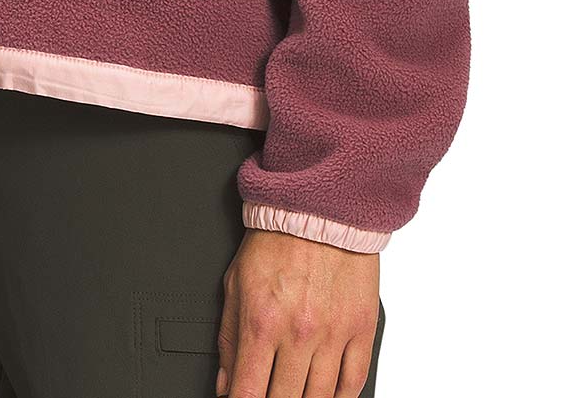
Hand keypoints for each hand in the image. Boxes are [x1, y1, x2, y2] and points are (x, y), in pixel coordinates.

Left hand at [217, 228, 379, 396]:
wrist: (319, 208)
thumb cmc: (276, 241)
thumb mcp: (235, 284)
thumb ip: (228, 338)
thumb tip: (225, 381)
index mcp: (262, 323)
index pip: (248, 393)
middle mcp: (298, 334)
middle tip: (269, 394)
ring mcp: (333, 334)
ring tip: (295, 394)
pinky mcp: (361, 328)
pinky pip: (353, 382)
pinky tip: (327, 397)